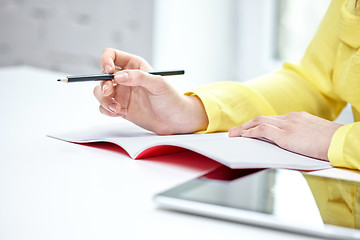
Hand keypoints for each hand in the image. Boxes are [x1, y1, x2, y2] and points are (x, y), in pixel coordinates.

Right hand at [93, 48, 208, 133]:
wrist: (175, 121)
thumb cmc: (171, 99)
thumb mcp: (159, 84)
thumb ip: (139, 77)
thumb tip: (118, 75)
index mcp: (134, 66)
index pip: (112, 55)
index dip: (106, 60)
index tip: (109, 70)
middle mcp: (125, 78)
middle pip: (102, 75)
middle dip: (103, 84)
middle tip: (110, 92)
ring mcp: (122, 93)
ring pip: (100, 92)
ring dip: (104, 100)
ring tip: (117, 109)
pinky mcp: (120, 107)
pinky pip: (104, 107)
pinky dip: (107, 111)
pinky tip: (121, 113)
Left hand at [228, 112, 342, 160]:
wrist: (344, 142)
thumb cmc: (333, 143)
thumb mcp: (315, 137)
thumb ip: (301, 138)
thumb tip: (293, 145)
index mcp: (298, 118)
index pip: (273, 119)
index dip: (259, 123)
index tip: (251, 128)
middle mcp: (291, 118)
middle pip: (263, 118)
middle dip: (247, 124)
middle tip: (235, 131)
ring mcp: (288, 125)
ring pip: (259, 122)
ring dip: (244, 128)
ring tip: (233, 134)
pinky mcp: (286, 135)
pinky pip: (262, 130)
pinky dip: (250, 132)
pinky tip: (242, 136)